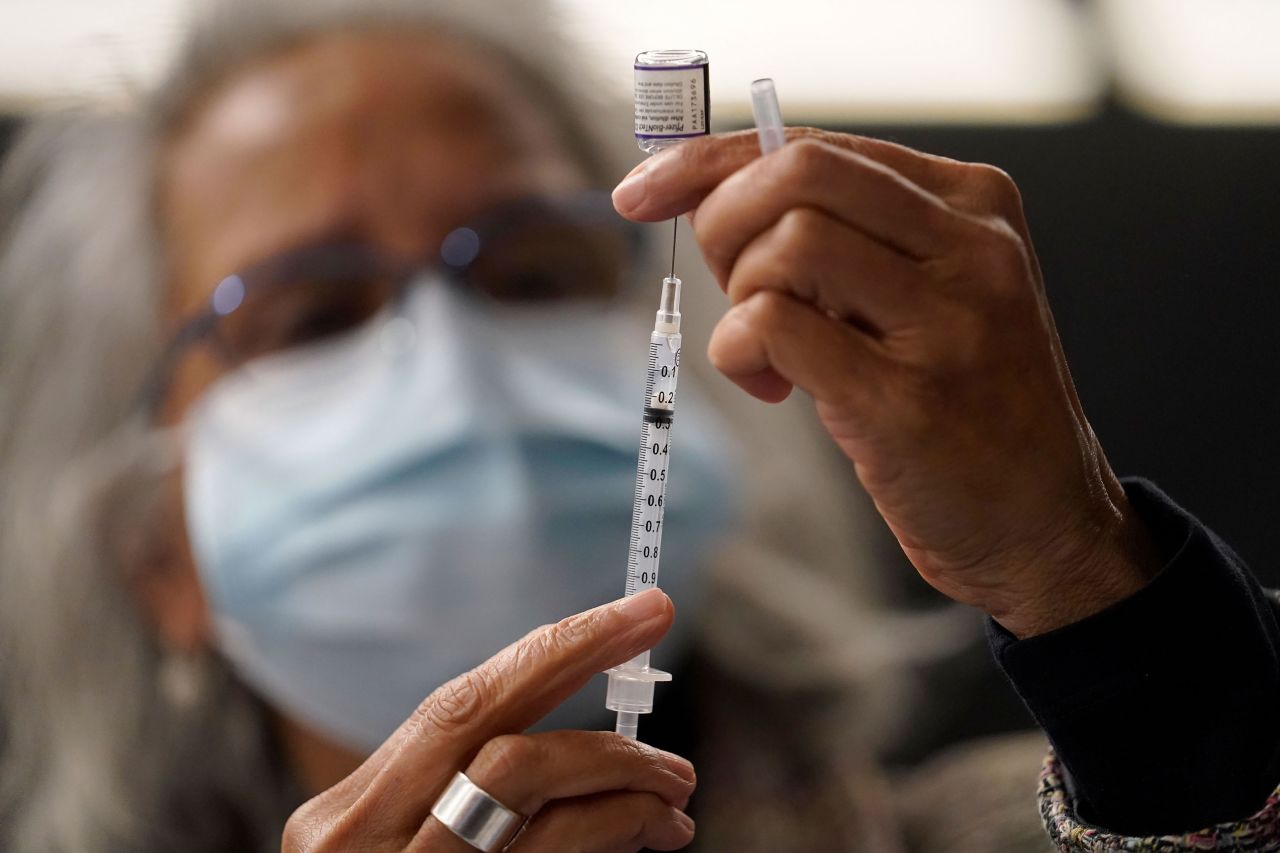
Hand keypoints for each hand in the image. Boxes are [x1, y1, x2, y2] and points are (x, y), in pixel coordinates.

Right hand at [283, 588, 695, 851]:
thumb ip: (456, 799)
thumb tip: (574, 750)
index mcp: (347, 820)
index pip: (463, 704)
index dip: (560, 648)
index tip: (637, 615)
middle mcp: (367, 852)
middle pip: (503, 746)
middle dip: (603, 709)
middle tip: (673, 715)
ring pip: (537, 805)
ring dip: (626, 788)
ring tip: (673, 798)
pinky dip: (609, 839)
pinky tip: (641, 841)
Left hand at [613, 129, 1158, 637]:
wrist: (1046, 522)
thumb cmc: (966, 403)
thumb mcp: (930, 293)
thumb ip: (849, 238)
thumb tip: (714, 197)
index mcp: (972, 204)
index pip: (815, 144)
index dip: (710, 161)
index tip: (644, 190)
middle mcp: (972, 247)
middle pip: (795, 174)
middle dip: (721, 224)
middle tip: (731, 289)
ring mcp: (947, 322)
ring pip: (787, 244)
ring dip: (740, 298)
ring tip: (768, 355)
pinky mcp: (908, 400)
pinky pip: (776, 326)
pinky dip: (741, 350)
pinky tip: (768, 386)